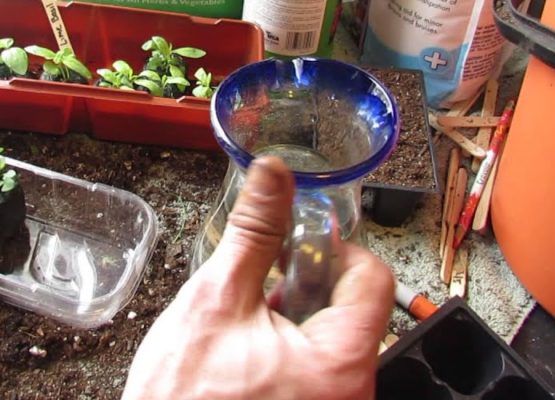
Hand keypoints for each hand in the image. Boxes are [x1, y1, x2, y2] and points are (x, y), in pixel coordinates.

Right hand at [123, 156, 393, 399]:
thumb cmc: (183, 399)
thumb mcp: (217, 302)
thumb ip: (254, 233)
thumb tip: (273, 177)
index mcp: (342, 363)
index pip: (371, 277)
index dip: (331, 249)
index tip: (293, 245)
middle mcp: (352, 392)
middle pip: (352, 308)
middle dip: (303, 286)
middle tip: (259, 288)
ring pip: (330, 338)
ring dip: (290, 318)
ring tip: (244, 328)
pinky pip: (315, 368)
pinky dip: (285, 349)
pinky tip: (246, 355)